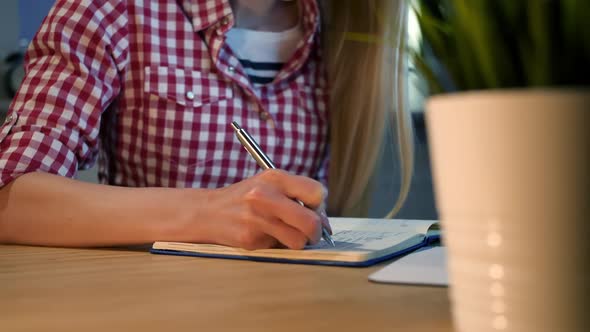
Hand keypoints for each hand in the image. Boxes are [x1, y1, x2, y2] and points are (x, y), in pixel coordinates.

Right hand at [192, 169, 330, 249]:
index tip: (315, 209)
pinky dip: (277, 245)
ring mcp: (257, 219)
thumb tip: (325, 223)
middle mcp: (265, 196)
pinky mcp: (250, 239)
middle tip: (311, 233)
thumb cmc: (245, 198)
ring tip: (287, 234)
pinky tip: (264, 235)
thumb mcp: (268, 184)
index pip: (316, 192)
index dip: (320, 205)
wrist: (208, 212)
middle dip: (316, 231)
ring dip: (298, 241)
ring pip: (298, 241)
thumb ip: (296, 195)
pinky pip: (279, 248)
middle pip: (312, 222)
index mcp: (274, 177)